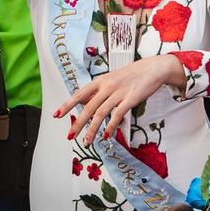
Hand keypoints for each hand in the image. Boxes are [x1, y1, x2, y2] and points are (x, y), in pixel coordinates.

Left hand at [57, 56, 177, 144]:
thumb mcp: (111, 79)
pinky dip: (110, 127)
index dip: (67, 105)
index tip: (57, 115)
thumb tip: (83, 102)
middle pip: (88, 107)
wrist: (153, 68)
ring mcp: (119, 93)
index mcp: (100, 81)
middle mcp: (107, 86)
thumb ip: (98, 91)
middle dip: (78, 123)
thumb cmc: (131, 75)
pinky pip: (117, 115)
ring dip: (92, 130)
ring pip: (100, 114)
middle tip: (70, 136)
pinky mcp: (131, 99)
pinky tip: (106, 135)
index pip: (80, 94)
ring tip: (87, 141)